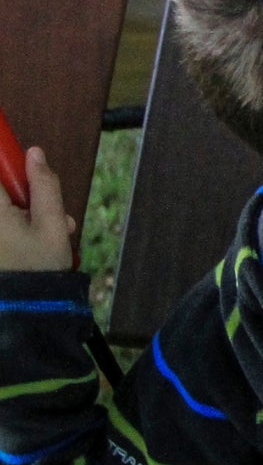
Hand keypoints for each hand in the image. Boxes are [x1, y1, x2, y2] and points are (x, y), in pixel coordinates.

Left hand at [0, 147, 76, 272]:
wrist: (23, 312)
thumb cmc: (38, 268)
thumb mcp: (53, 226)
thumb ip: (45, 186)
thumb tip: (34, 152)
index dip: (8, 165)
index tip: (24, 170)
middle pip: (4, 194)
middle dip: (25, 195)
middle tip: (53, 212)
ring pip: (6, 210)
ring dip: (25, 214)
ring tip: (56, 232)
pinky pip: (6, 226)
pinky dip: (16, 228)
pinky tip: (36, 243)